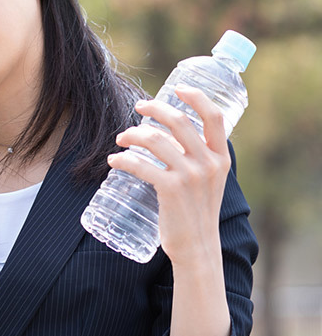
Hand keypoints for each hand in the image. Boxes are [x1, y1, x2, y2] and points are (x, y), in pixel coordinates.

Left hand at [107, 86, 231, 267]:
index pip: (214, 117)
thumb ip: (199, 158)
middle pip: (178, 121)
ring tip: (120, 138)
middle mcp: (208, 163)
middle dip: (153, 109)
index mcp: (221, 157)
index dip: (196, 97)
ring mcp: (190, 176)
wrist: (197, 247)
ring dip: (132, 134)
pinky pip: (141, 164)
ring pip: (155, 140)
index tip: (177, 88)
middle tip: (138, 108)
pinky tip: (114, 160)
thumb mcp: (209, 181)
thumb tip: (174, 135)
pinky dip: (123, 159)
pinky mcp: (170, 189)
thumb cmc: (196, 212)